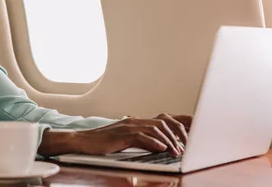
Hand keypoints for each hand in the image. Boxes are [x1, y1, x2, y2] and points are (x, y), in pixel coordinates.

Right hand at [71, 116, 188, 156]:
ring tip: (176, 152)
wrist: (82, 141)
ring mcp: (128, 126)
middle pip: (163, 122)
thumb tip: (160, 146)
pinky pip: (141, 136)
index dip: (178, 126)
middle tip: (185, 148)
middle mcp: (134, 121)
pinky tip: (161, 149)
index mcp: (136, 121)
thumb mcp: (125, 140)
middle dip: (177, 134)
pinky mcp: (121, 135)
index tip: (189, 137)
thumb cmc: (102, 144)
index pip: (163, 119)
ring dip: (168, 141)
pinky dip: (154, 142)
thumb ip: (142, 140)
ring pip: (155, 128)